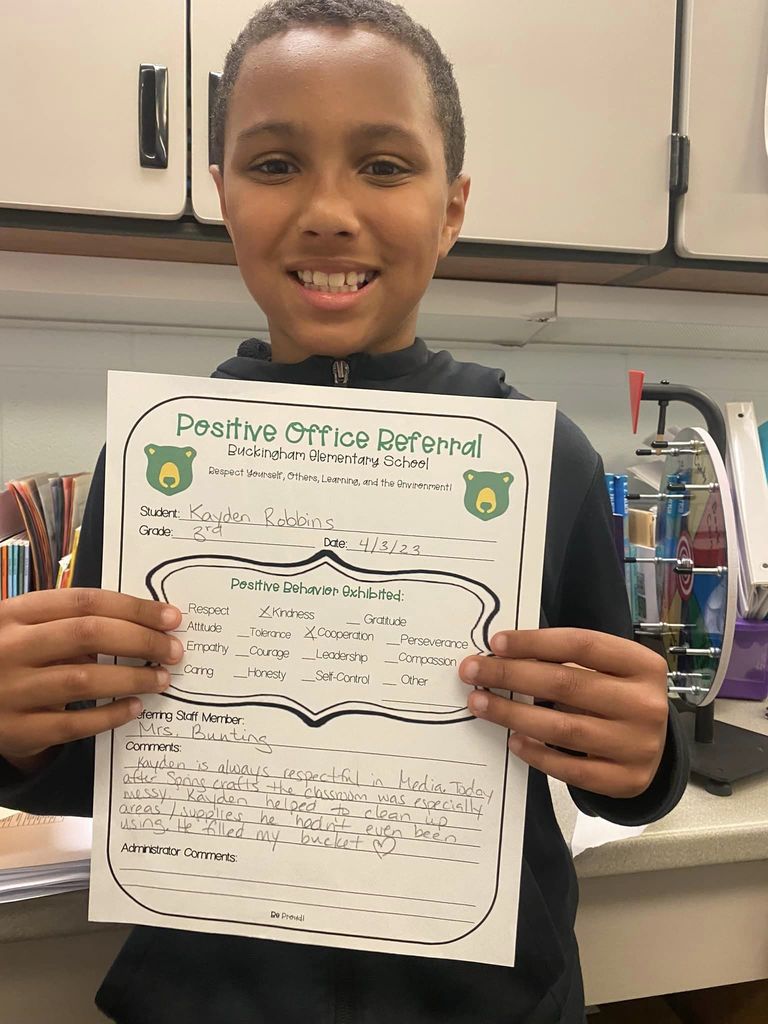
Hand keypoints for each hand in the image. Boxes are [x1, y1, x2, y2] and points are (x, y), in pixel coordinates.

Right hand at [0, 589, 181, 769]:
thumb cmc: (9, 656)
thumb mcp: (27, 630)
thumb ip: (72, 625)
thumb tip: (144, 626)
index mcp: (16, 613)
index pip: (86, 602)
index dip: (134, 608)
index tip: (171, 618)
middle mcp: (10, 648)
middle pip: (88, 634)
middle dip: (140, 640)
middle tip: (173, 650)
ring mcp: (11, 690)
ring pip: (83, 680)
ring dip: (132, 678)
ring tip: (161, 679)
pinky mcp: (18, 730)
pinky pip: (73, 724)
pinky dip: (110, 715)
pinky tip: (134, 707)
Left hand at [458, 628, 668, 798]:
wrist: (654, 746)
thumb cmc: (618, 697)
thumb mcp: (607, 670)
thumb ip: (566, 661)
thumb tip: (503, 655)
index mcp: (643, 665)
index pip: (582, 645)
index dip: (535, 642)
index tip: (496, 642)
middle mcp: (646, 704)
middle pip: (567, 684)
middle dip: (511, 675)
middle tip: (472, 670)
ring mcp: (638, 745)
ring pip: (563, 728)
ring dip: (513, 714)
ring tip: (480, 703)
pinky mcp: (625, 780)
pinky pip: (570, 769)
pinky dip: (537, 754)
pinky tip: (512, 740)